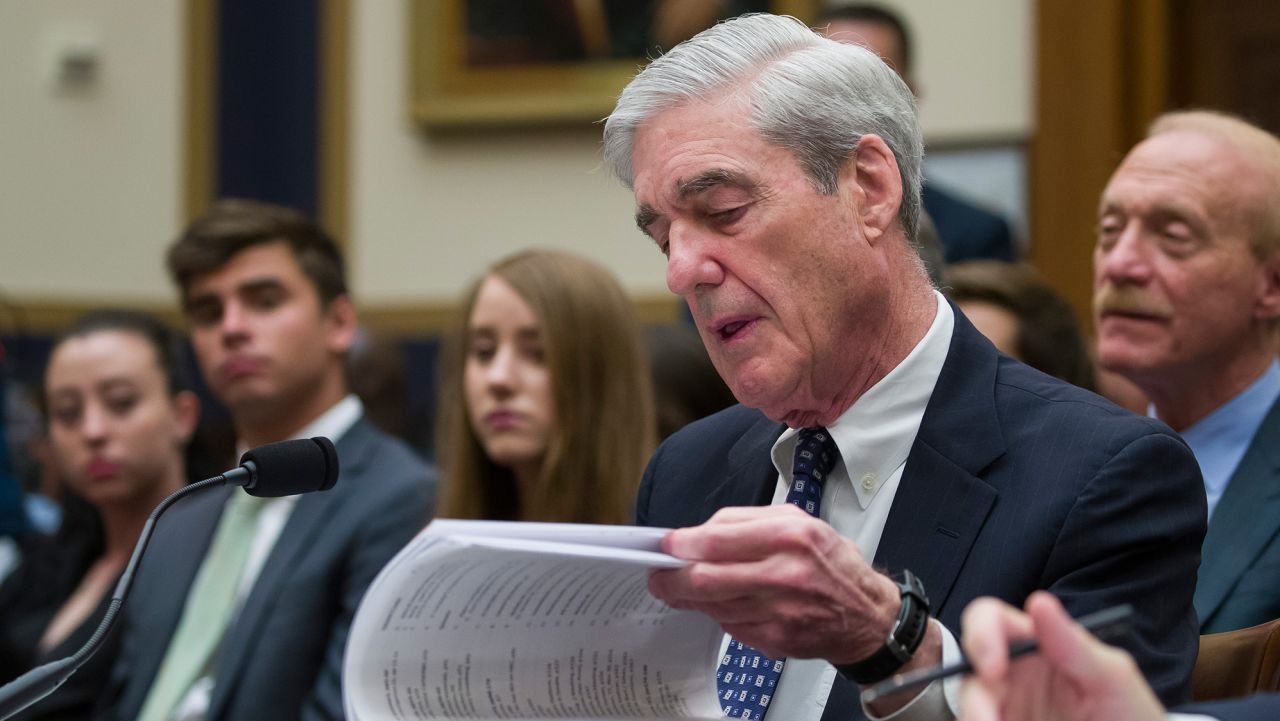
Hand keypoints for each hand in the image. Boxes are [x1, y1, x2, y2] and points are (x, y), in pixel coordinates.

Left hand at [648, 504, 906, 662]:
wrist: (867, 615)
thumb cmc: (832, 564)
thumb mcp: (799, 521)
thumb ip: (747, 520)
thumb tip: (700, 532)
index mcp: (788, 536)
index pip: (716, 541)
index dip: (681, 544)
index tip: (665, 546)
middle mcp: (783, 574)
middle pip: (704, 579)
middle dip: (672, 578)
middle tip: (659, 575)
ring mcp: (778, 611)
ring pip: (712, 605)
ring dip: (691, 597)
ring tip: (684, 587)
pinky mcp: (774, 638)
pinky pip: (729, 625)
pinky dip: (720, 614)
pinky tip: (726, 604)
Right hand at [959, 592, 1164, 720]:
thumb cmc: (1133, 717)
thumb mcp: (1113, 679)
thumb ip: (1074, 644)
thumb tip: (1039, 603)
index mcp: (1038, 644)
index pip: (993, 621)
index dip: (982, 635)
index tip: (993, 669)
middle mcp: (1016, 673)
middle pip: (971, 668)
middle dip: (974, 695)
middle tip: (987, 720)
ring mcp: (1009, 706)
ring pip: (971, 703)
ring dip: (976, 716)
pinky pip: (978, 720)